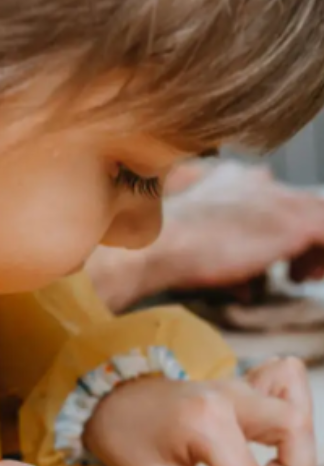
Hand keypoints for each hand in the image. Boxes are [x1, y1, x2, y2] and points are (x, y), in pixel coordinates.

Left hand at [83, 359, 316, 465]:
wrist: (107, 398)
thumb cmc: (124, 436)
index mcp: (205, 423)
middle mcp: (230, 397)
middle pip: (295, 427)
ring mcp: (239, 386)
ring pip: (296, 406)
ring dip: (294, 442)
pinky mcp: (242, 384)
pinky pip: (284, 381)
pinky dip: (287, 408)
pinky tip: (265, 434)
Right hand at [88, 162, 323, 311]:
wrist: (159, 243)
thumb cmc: (162, 247)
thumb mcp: (194, 244)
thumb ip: (226, 256)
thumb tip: (246, 286)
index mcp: (234, 180)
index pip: (271, 201)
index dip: (275, 231)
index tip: (270, 259)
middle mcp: (261, 182)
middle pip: (299, 207)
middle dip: (298, 240)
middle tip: (294, 271)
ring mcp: (280, 200)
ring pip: (318, 218)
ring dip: (314, 251)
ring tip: (302, 276)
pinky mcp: (296, 224)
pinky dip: (322, 259)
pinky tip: (305, 278)